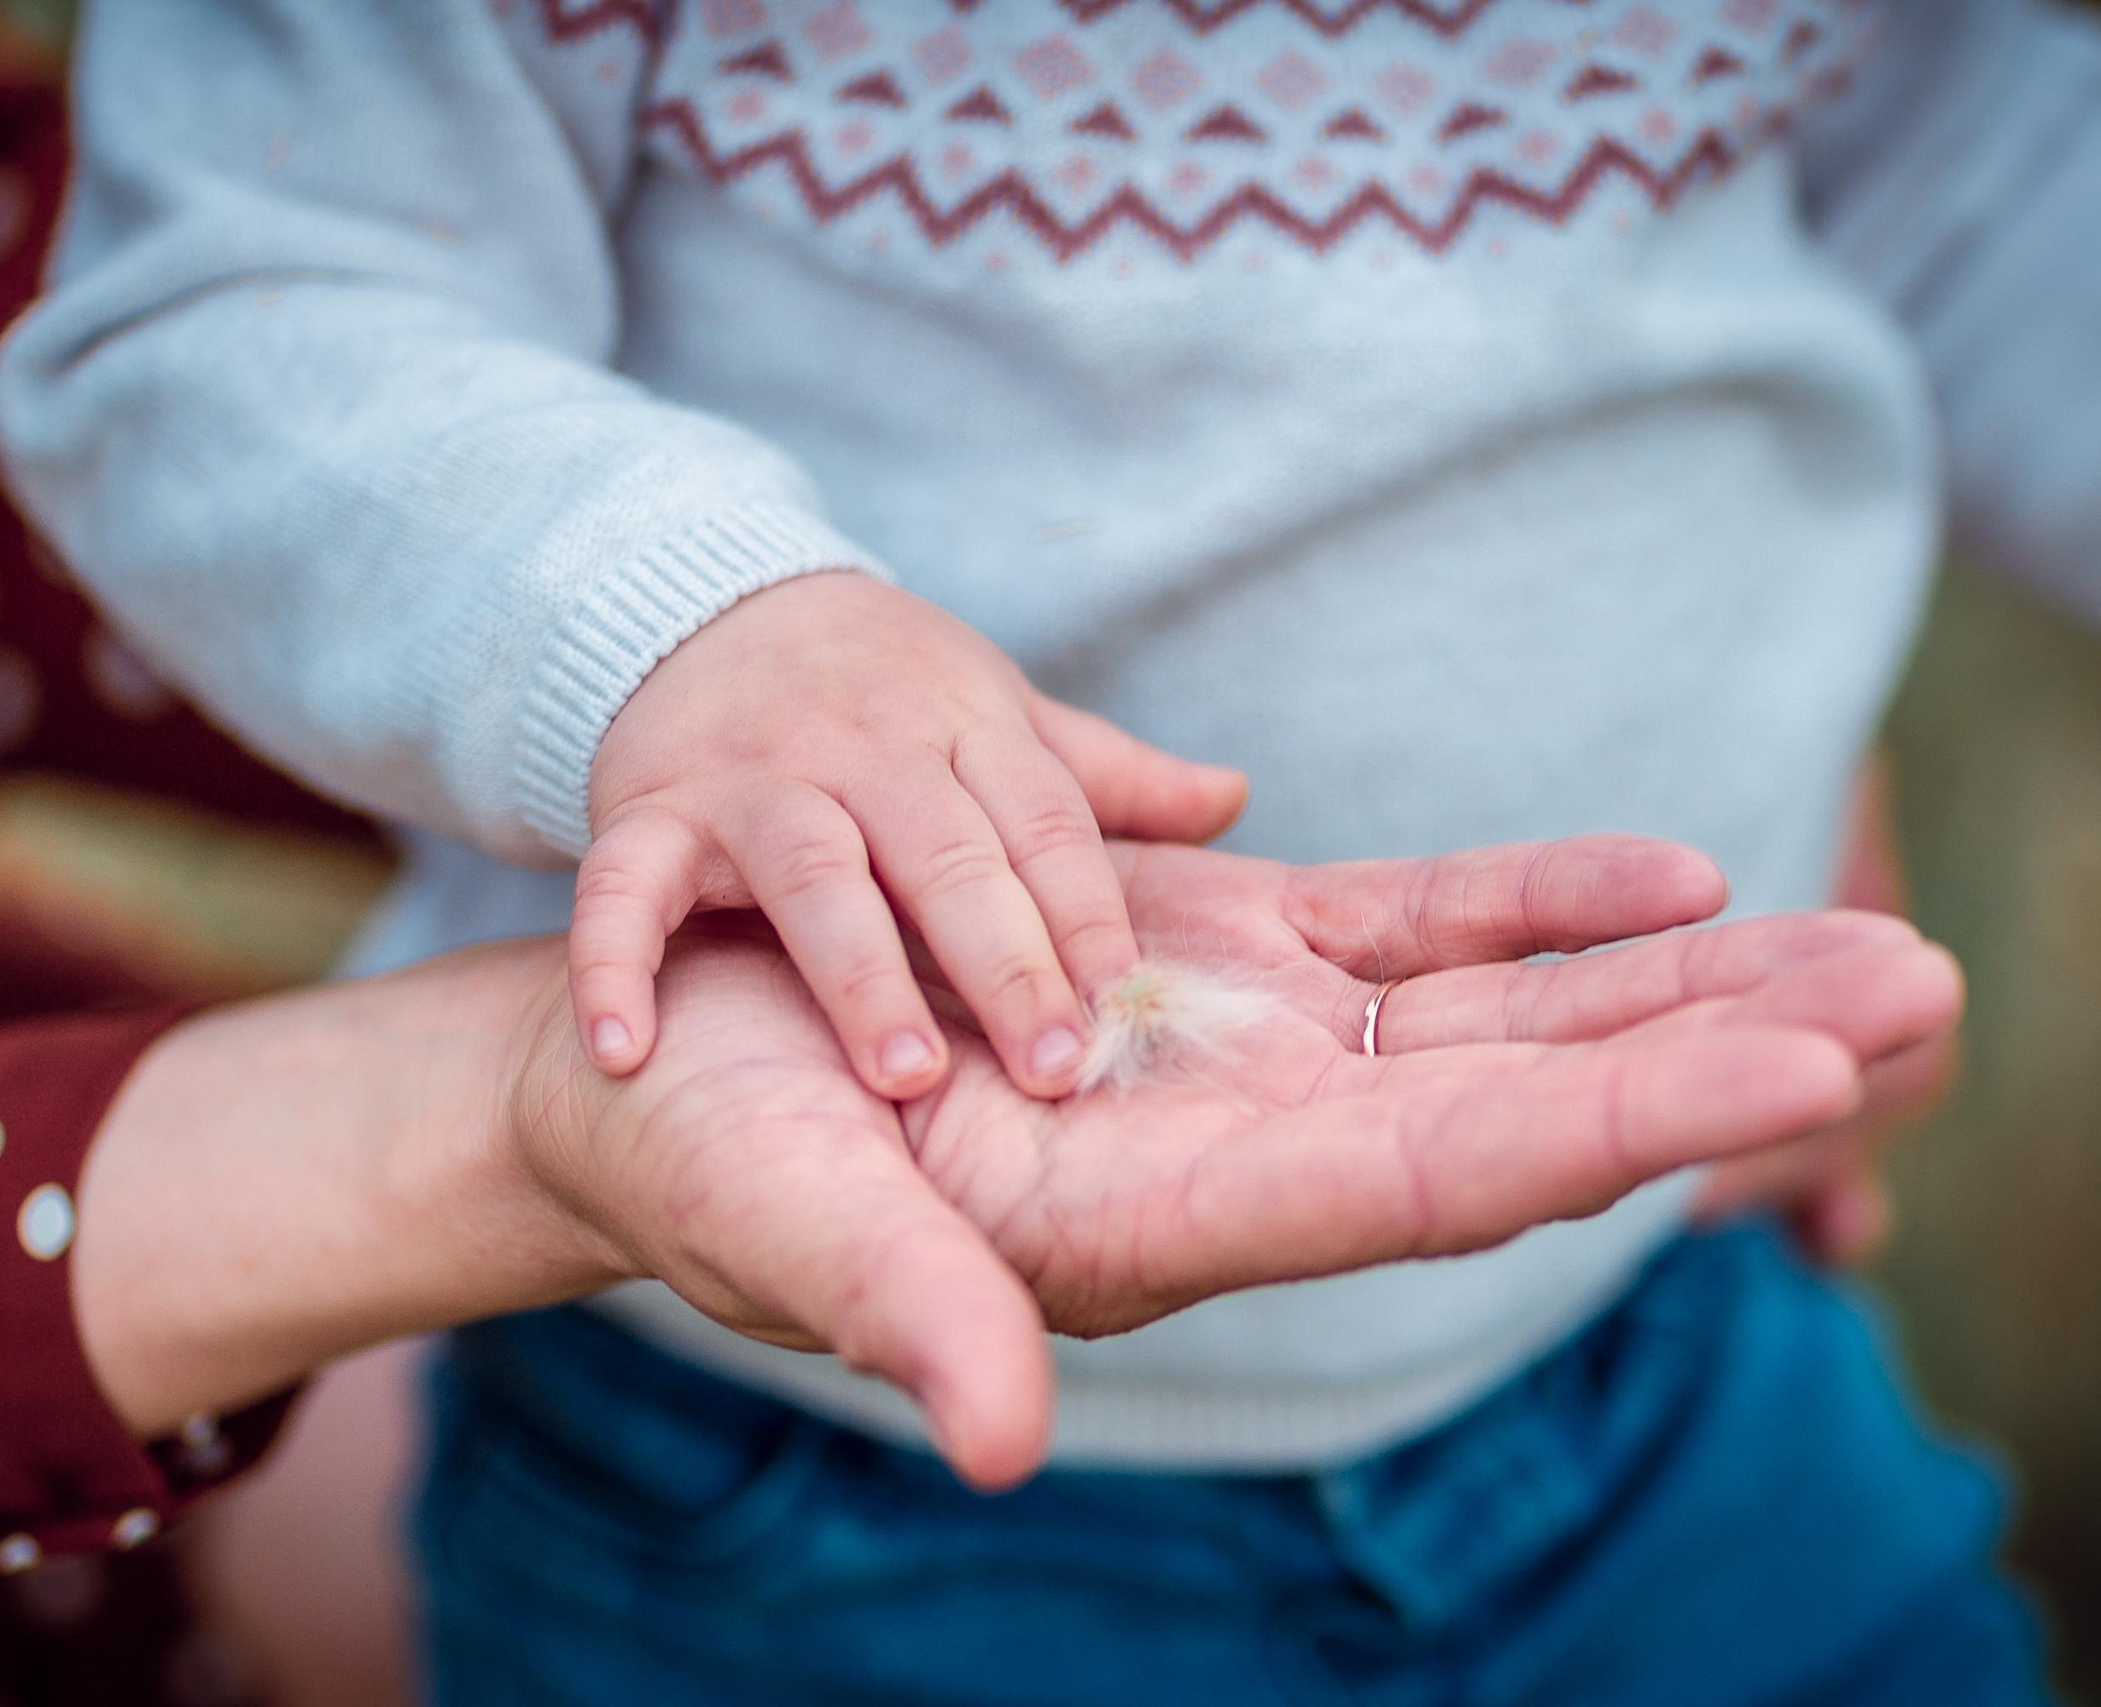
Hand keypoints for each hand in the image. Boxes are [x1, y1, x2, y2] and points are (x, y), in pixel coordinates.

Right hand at [521, 835, 1962, 1489]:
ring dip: (1687, 980)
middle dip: (1728, 1052)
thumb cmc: (706, 1160)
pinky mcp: (1220, 960)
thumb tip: (1000, 1436)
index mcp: (1171, 1219)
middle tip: (1933, 998)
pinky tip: (1668, 877)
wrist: (674, 1067)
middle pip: (1531, 1104)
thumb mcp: (785, 1218)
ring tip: (1873, 947)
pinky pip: (1414, 928)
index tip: (1811, 1072)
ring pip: (1506, 1015)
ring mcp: (1250, 1050)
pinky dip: (1539, 905)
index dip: (1625, 1120)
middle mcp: (1250, 1146)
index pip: (1441, 1177)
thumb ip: (906, 1309)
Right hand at [573, 572, 1245, 1099]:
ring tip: (905, 1083)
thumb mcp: (994, 716)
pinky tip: (624, 1053)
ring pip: (813, 873)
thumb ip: (1103, 777)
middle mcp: (866, 750)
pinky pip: (624, 886)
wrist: (700, 604)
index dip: (1091, 920)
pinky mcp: (647, 808)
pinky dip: (615, 963)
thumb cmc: (879, 692)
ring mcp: (753, 778)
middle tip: (1058, 1070)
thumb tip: (1232, 800)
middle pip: (949, 855)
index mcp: (967, 730)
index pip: (1047, 828)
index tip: (1136, 1015)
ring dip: (857, 974)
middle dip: (1006, 961)